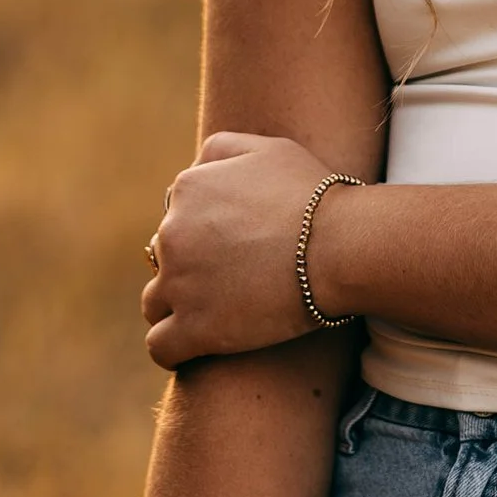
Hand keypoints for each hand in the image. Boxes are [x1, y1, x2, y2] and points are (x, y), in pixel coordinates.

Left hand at [144, 131, 343, 366]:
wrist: (340, 246)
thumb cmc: (313, 197)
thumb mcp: (267, 149)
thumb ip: (220, 150)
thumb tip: (195, 168)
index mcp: (188, 190)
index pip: (176, 218)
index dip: (203, 236)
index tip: (236, 249)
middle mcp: (172, 234)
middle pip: (163, 260)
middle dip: (191, 270)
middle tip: (235, 280)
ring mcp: (180, 283)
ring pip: (156, 303)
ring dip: (178, 308)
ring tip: (218, 313)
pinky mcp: (194, 328)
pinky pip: (160, 346)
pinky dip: (174, 348)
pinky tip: (198, 346)